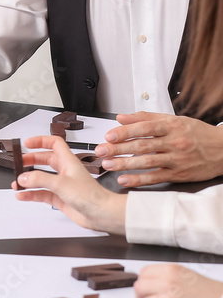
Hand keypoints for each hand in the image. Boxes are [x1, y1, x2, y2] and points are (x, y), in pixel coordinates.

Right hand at [14, 135, 126, 234]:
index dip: (40, 141)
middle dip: (30, 160)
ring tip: (17, 182)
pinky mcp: (60, 198)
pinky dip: (31, 194)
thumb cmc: (92, 196)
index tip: (27, 143)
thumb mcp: (61, 184)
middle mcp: (65, 171)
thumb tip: (24, 177)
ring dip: (28, 179)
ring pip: (41, 178)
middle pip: (44, 160)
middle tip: (19, 163)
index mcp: (68, 161)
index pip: (54, 143)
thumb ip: (40, 179)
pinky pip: (41, 193)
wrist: (102, 214)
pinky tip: (23, 195)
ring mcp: (62, 185)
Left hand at [95, 112, 222, 186]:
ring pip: (147, 162)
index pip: (144, 127)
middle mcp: (174, 142)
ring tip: (108, 165)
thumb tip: (121, 117)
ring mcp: (177, 160)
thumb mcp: (174, 120)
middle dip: (118, 149)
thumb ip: (146, 118)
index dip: (125, 132)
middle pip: (142, 145)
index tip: (109, 136)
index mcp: (171, 126)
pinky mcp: (179, 174)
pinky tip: (125, 180)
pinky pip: (156, 177)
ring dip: (125, 164)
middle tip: (100, 151)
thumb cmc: (197, 134)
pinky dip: (139, 180)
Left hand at [134, 264, 222, 297]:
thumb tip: (147, 283)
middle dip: (141, 295)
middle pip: (140, 287)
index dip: (142, 281)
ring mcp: (169, 297)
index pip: (144, 272)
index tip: (144, 287)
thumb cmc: (207, 292)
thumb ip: (165, 276)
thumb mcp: (185, 275)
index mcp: (171, 270)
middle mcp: (168, 281)